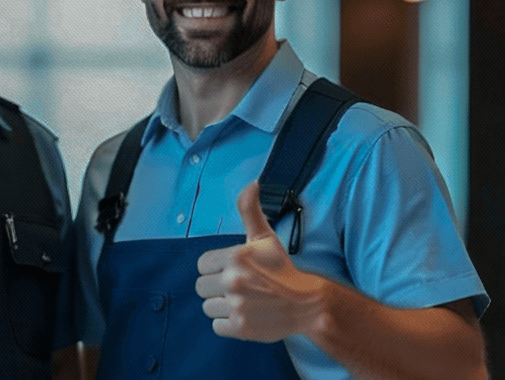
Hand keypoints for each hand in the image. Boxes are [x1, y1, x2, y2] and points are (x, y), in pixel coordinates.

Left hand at [195, 180, 322, 342]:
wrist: (308, 304)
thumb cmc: (282, 269)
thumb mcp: (264, 238)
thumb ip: (250, 210)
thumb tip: (252, 183)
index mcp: (235, 256)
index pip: (202, 265)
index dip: (215, 268)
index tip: (232, 271)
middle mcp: (233, 280)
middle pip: (201, 287)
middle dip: (216, 287)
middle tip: (237, 288)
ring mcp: (237, 305)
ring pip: (208, 307)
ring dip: (222, 306)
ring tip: (243, 301)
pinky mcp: (240, 327)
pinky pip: (216, 325)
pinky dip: (228, 323)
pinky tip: (245, 315)